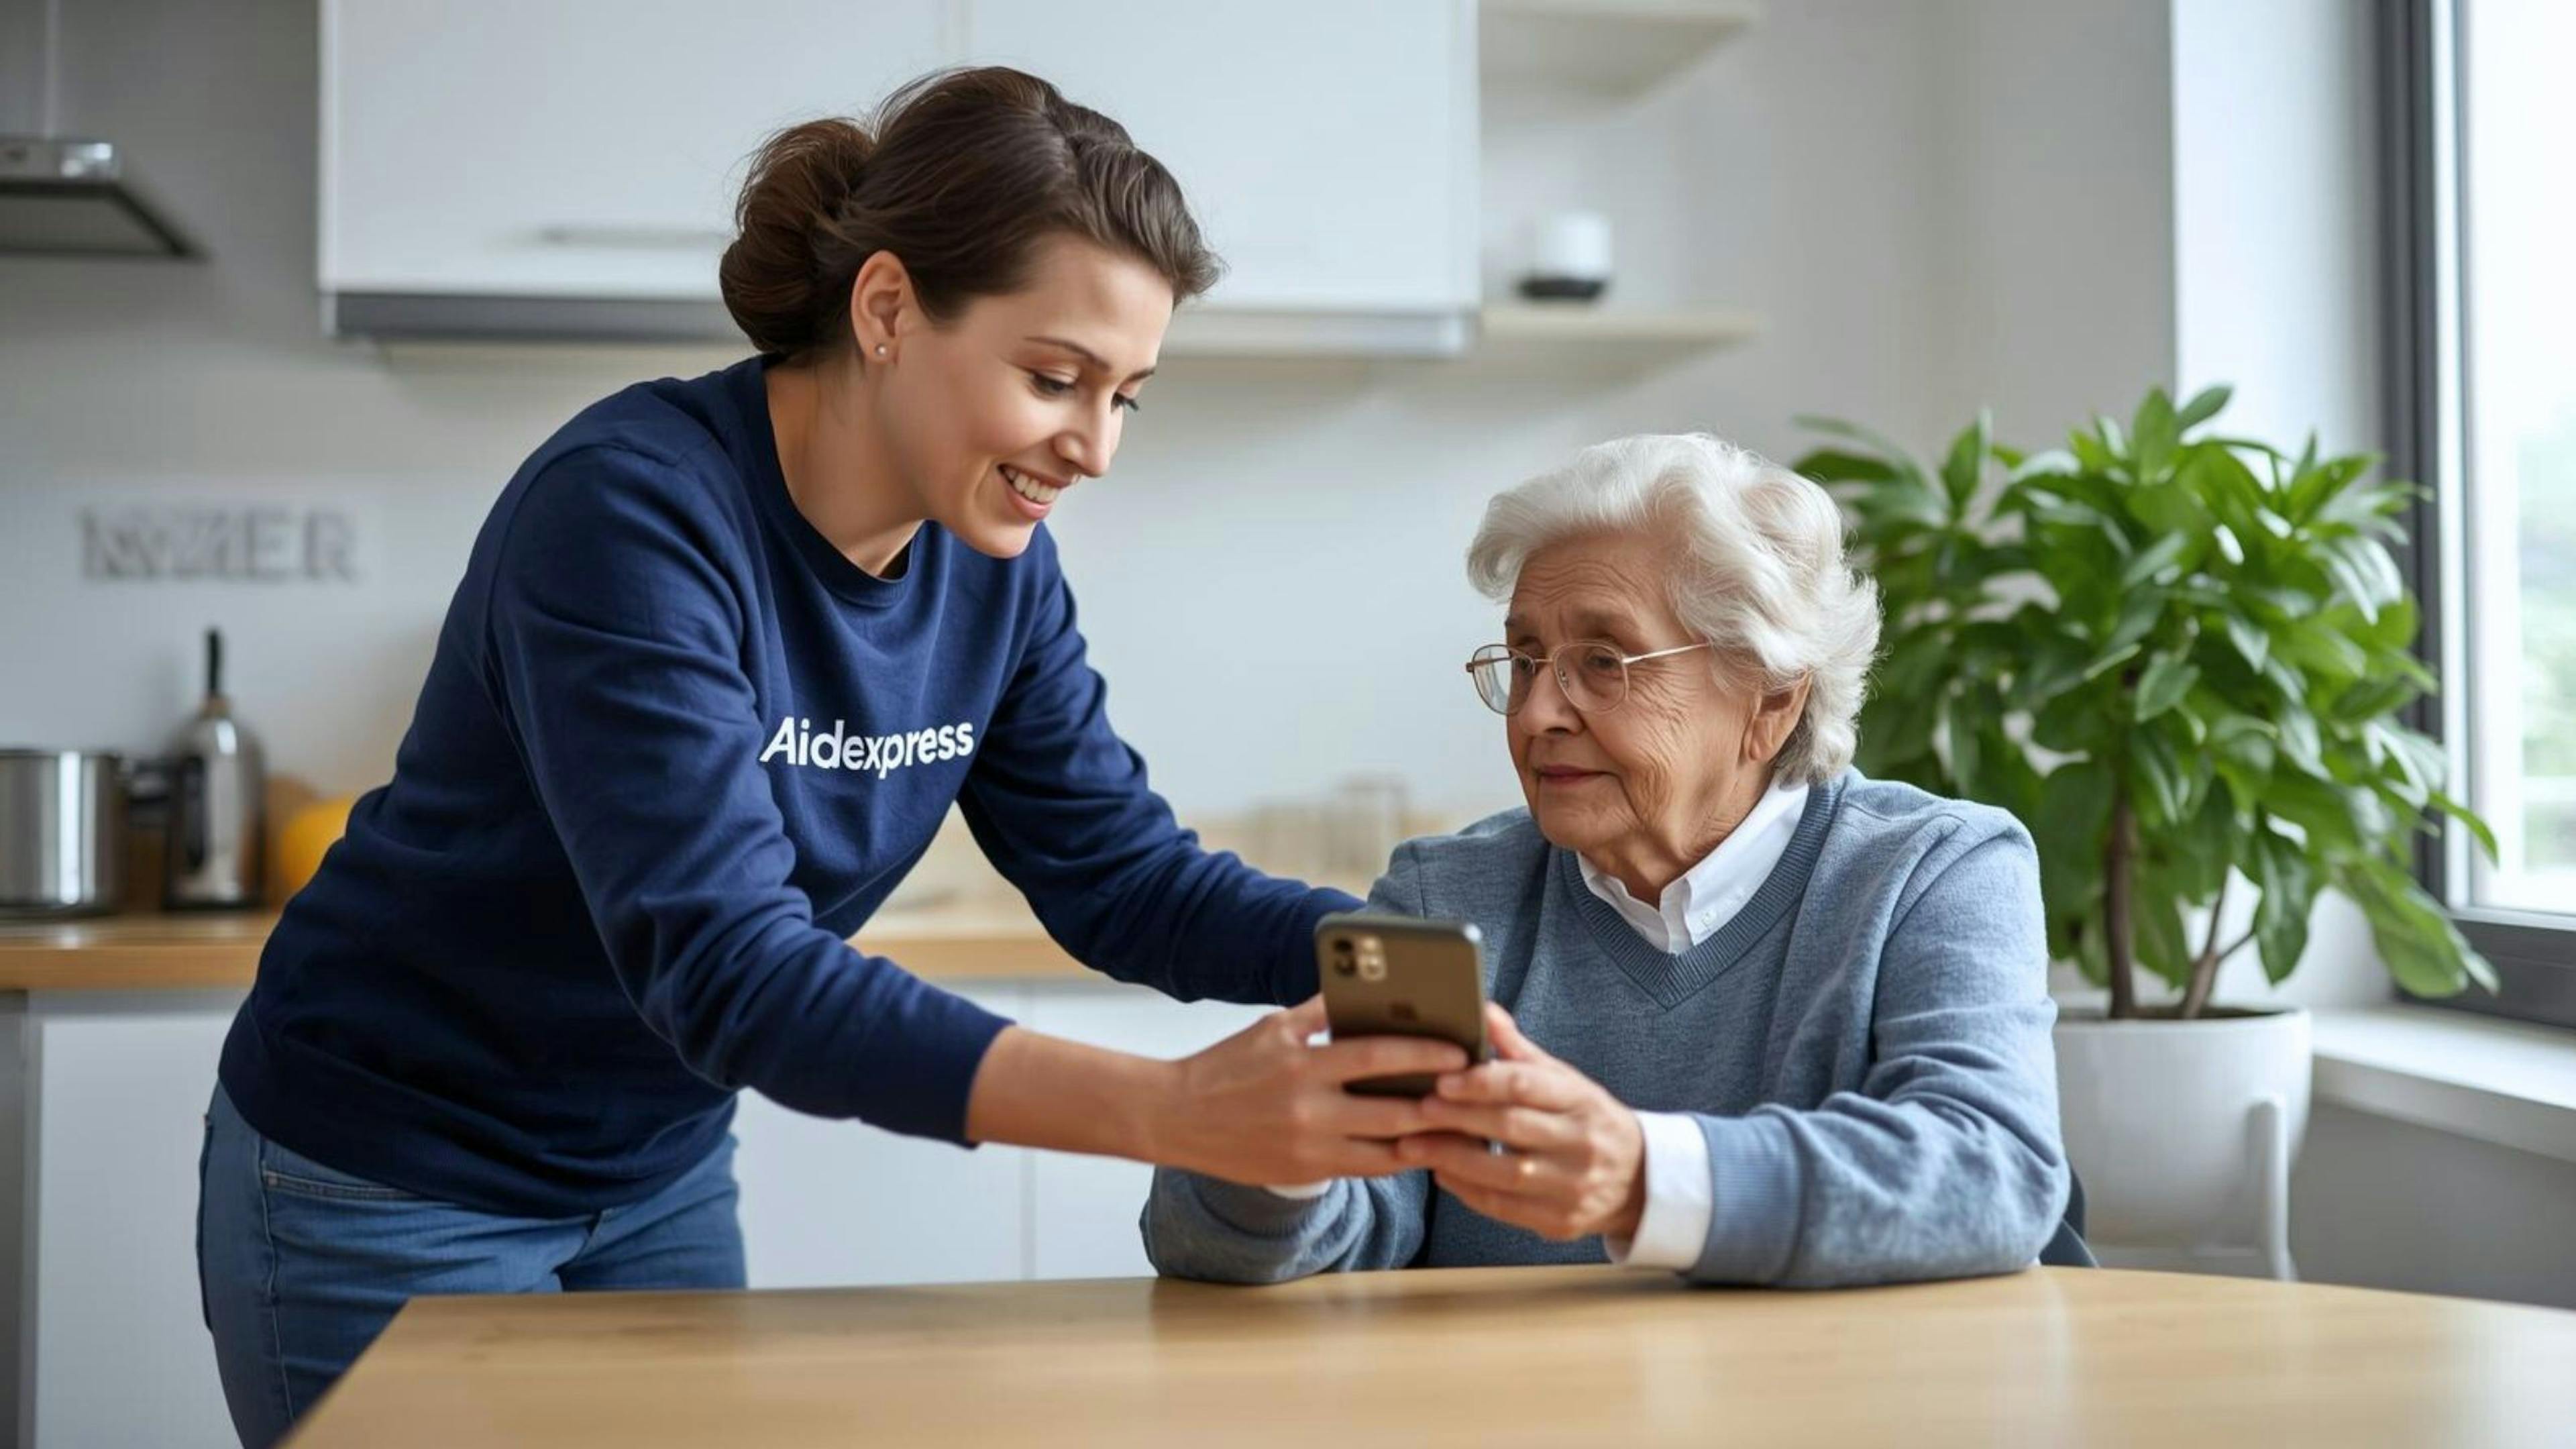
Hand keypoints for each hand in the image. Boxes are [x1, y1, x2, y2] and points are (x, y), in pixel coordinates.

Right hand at [1154, 996, 1469, 1187]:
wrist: (1175, 1116)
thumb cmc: (1228, 1065)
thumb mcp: (1273, 1027)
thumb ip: (1322, 1012)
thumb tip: (1372, 989)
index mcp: (1301, 1062)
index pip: (1377, 1055)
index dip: (1425, 1054)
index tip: (1462, 1052)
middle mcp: (1307, 1107)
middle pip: (1392, 1111)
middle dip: (1442, 1105)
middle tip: (1481, 1096)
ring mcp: (1308, 1145)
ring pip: (1387, 1149)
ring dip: (1429, 1139)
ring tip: (1464, 1126)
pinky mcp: (1305, 1170)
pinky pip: (1366, 1169)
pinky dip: (1399, 1158)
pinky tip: (1423, 1148)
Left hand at [1397, 1005, 1646, 1241]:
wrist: (1638, 1181)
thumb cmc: (1586, 1120)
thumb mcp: (1564, 1081)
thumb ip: (1518, 1051)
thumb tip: (1483, 1010)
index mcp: (1581, 1100)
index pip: (1527, 1086)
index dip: (1481, 1081)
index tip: (1442, 1078)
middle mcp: (1581, 1143)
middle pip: (1511, 1127)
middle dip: (1459, 1118)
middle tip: (1418, 1108)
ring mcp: (1573, 1186)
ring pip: (1505, 1173)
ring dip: (1454, 1158)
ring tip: (1414, 1144)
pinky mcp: (1560, 1221)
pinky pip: (1506, 1208)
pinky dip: (1468, 1191)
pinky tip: (1442, 1173)